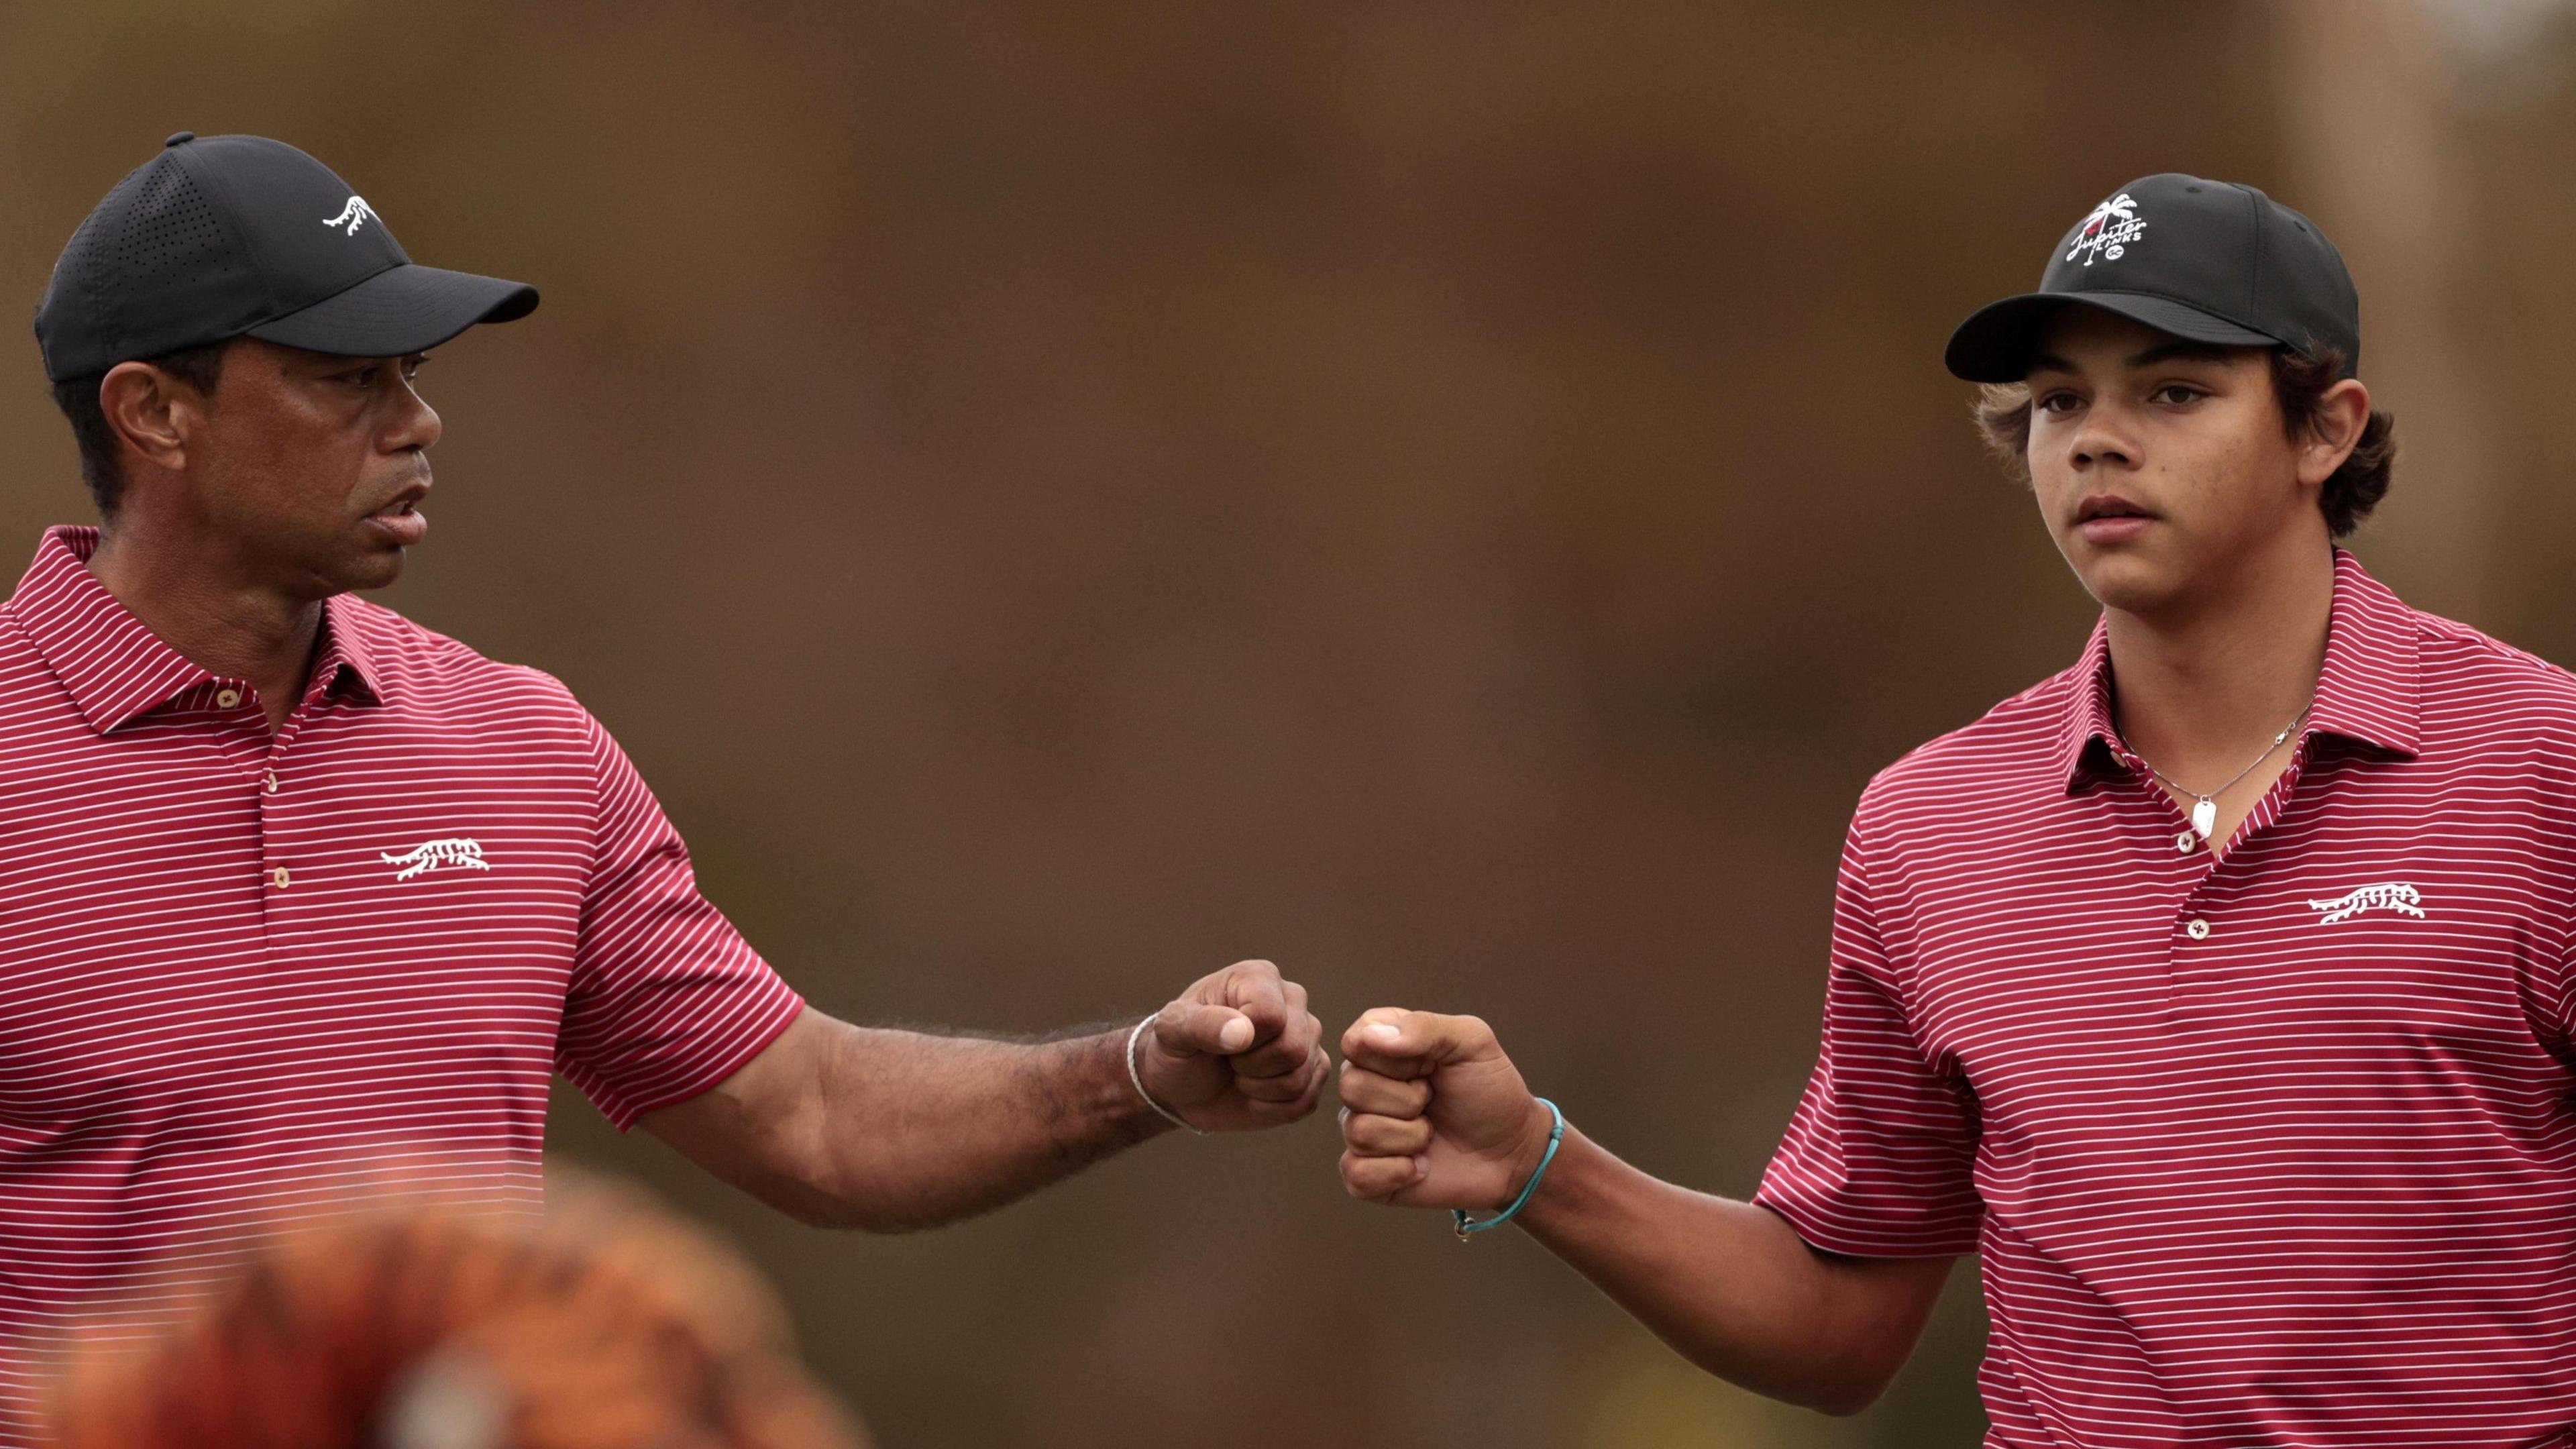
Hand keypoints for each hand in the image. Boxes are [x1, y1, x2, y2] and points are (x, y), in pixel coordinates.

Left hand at [1134, 959, 1328, 1132]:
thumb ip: (1202, 1025)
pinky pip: (1306, 1101)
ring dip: (1260, 1089)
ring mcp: (1308, 1035)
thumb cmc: (1176, 1049)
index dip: (1243, 1042)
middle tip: (1229, 1061)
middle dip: (1251, 1068)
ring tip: (1240, 1075)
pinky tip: (1254, 1093)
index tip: (1218, 1041)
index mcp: (1260, 977)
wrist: (1181, 1086)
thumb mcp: (1173, 1032)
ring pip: (1301, 1077)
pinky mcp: (1314, 1070)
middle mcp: (1292, 1000)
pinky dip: (1273, 1109)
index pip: (1270, 1017)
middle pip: (1294, 1048)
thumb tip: (1243, 1032)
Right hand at [1338, 1007, 1554, 1210]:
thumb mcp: (1472, 1043)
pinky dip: (1397, 1173)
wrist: (1513, 1152)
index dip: (1395, 1058)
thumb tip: (1370, 1036)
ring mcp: (1362, 1130)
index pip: (1354, 1043)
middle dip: (1407, 1100)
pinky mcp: (1366, 1174)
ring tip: (1432, 1134)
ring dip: (1410, 1137)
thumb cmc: (1491, 1091)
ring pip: (1358, 1132)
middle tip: (1434, 1101)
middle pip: (1351, 1088)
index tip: (1431, 1065)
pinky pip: (1356, 1174)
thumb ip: (1424, 1027)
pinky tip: (1420, 1166)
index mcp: (1382, 1047)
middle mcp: (1365, 1086)